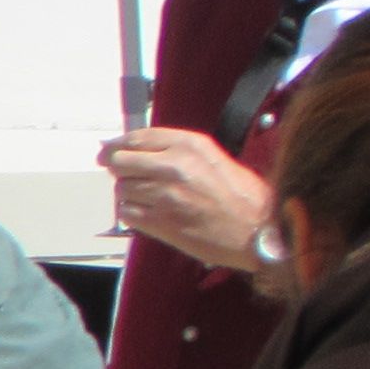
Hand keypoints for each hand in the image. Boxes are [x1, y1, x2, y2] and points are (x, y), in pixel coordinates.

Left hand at [99, 126, 271, 268]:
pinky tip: (150, 214)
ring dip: (129, 193)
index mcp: (189, 145)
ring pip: (122, 188)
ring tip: (150, 198)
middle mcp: (173, 166)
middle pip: (120, 161)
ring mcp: (165, 195)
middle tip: (121, 174)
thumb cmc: (242, 196)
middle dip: (117, 167)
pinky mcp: (160, 222)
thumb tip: (136, 149)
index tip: (110, 150)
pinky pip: (126, 212)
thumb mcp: (212, 157)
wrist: (260, 230)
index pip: (137, 137)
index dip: (118, 145)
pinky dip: (133, 213)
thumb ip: (175, 150)